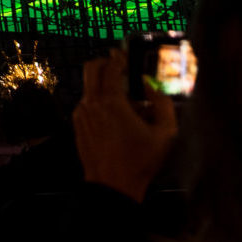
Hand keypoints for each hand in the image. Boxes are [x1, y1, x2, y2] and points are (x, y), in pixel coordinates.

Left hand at [74, 54, 177, 202]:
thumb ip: (162, 103)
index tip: (127, 55)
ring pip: (88, 86)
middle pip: (91, 68)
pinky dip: (98, 101)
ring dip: (103, 85)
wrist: (113, 185)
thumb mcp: (165, 133)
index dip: (119, 57)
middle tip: (119, 67)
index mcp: (112, 101)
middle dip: (104, 62)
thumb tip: (149, 84)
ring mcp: (81, 113)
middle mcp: (92, 102)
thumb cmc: (141, 160)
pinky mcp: (77, 124)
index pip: (111, 66)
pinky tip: (114, 118)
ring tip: (123, 101)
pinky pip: (86, 103)